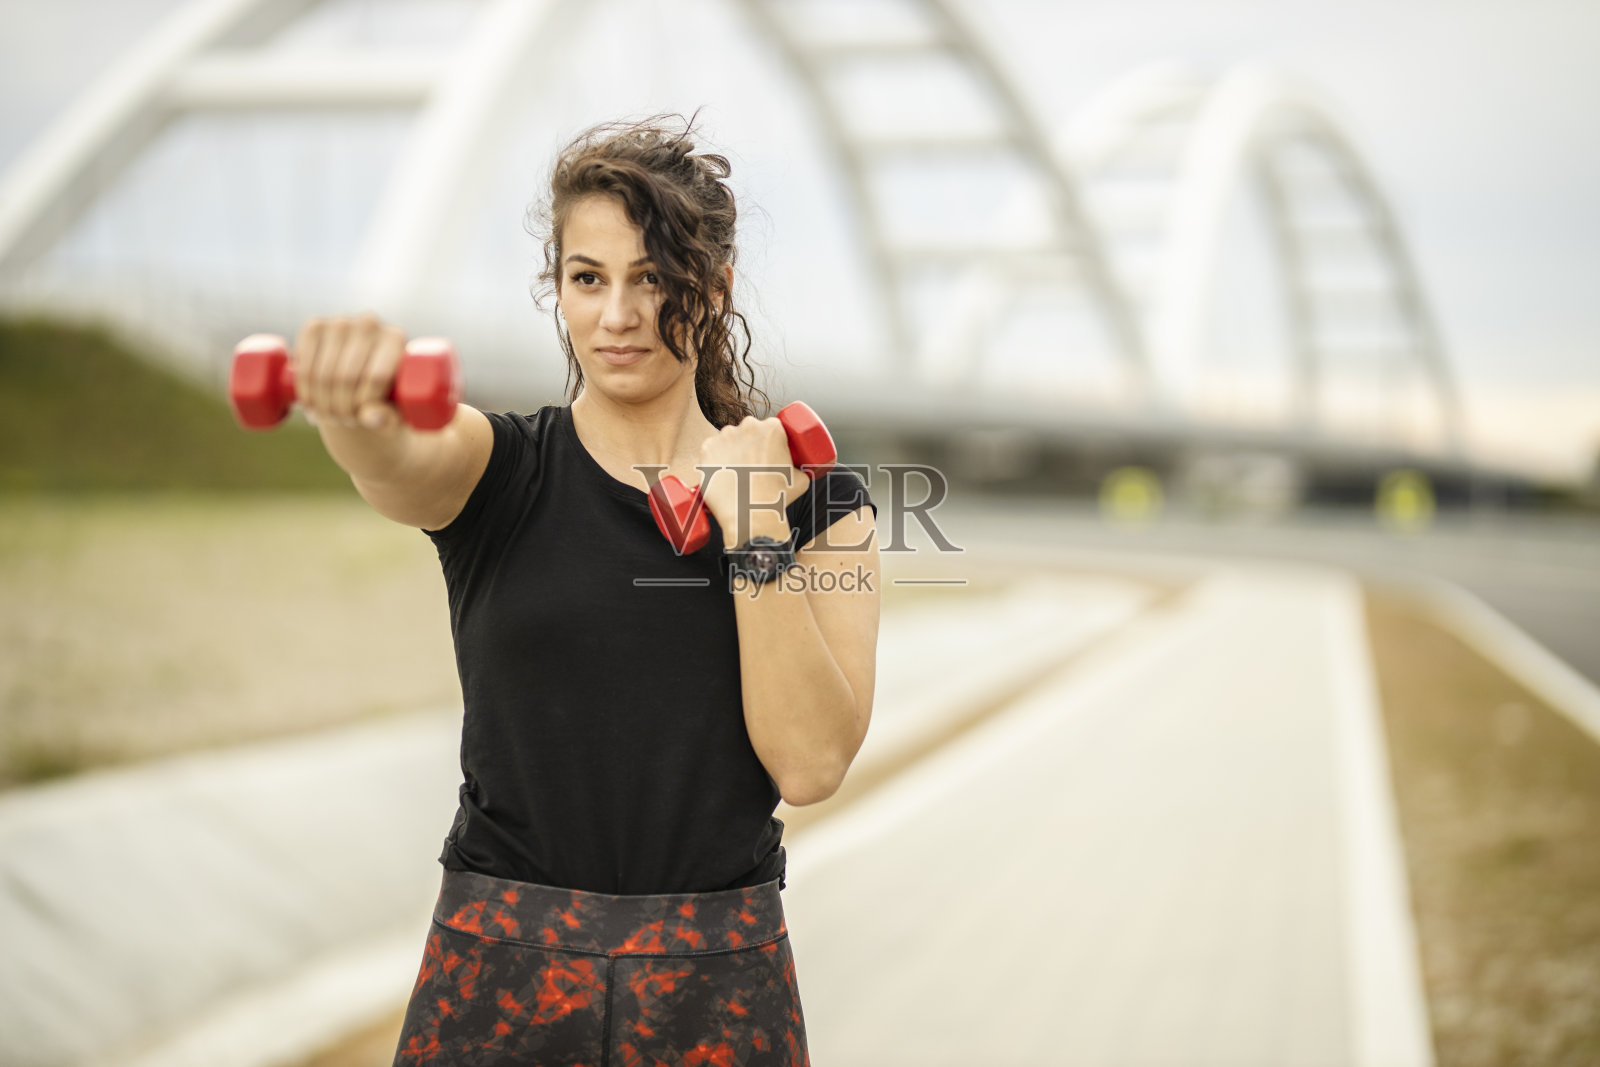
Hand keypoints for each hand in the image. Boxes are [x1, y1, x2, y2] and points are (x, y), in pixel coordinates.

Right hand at [293, 313, 405, 430]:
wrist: (358, 376)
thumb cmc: (385, 396)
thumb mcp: (394, 410)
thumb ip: (390, 417)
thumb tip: (371, 418)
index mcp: (395, 338)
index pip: (376, 377)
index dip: (365, 405)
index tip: (362, 419)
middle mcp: (369, 323)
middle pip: (347, 377)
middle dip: (342, 409)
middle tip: (344, 421)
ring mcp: (340, 322)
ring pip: (324, 375)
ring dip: (323, 404)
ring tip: (330, 417)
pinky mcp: (314, 327)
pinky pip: (305, 366)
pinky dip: (305, 391)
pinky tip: (311, 404)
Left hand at [697, 415, 811, 545]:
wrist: (751, 514)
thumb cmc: (777, 498)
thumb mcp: (801, 480)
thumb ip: (801, 469)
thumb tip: (801, 471)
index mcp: (773, 427)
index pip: (770, 428)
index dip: (769, 441)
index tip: (767, 455)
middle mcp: (747, 425)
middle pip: (748, 431)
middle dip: (750, 444)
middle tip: (753, 465)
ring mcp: (725, 436)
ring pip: (728, 440)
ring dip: (731, 451)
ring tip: (737, 473)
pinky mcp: (707, 449)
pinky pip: (710, 450)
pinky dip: (714, 460)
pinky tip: (722, 474)